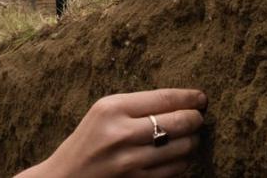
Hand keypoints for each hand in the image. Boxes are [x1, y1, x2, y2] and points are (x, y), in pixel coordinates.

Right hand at [17, 89, 205, 177]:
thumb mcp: (103, 114)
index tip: (201, 98)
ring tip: (189, 137)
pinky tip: (178, 156)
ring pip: (181, 147)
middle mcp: (120, 133)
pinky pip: (175, 170)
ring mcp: (129, 160)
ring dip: (192, 141)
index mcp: (111, 108)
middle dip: (195, 119)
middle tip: (198, 118)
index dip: (189, 97)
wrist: (65, 177)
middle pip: (178, 122)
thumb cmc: (88, 141)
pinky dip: (182, 161)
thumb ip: (136, 106)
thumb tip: (181, 101)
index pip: (163, 98)